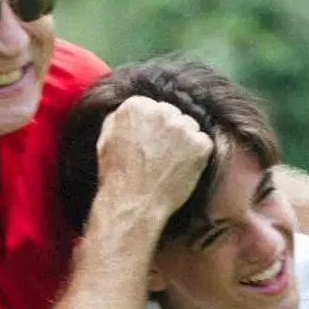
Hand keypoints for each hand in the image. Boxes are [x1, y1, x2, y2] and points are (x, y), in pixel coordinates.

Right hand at [96, 96, 211, 217]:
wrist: (134, 203)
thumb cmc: (117, 176)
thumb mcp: (106, 139)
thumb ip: (119, 118)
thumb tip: (133, 111)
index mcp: (136, 106)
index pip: (153, 107)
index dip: (152, 127)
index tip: (149, 143)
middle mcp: (161, 110)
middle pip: (173, 115)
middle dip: (169, 131)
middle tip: (161, 155)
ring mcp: (183, 127)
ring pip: (190, 127)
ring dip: (184, 141)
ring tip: (170, 163)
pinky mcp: (200, 144)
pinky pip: (203, 143)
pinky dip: (197, 155)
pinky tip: (181, 169)